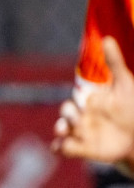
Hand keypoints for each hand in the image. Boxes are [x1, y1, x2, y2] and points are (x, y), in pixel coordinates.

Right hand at [53, 38, 133, 164]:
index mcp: (89, 101)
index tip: (84, 100)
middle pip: (66, 113)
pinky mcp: (82, 148)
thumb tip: (106, 38)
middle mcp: (82, 116)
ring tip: (64, 130)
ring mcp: (80, 132)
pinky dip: (59, 148)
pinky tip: (60, 147)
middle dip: (68, 114)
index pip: (76, 98)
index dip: (77, 99)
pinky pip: (64, 148)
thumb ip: (114, 63)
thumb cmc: (131, 108)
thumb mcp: (125, 85)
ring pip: (62, 129)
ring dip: (61, 129)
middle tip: (77, 117)